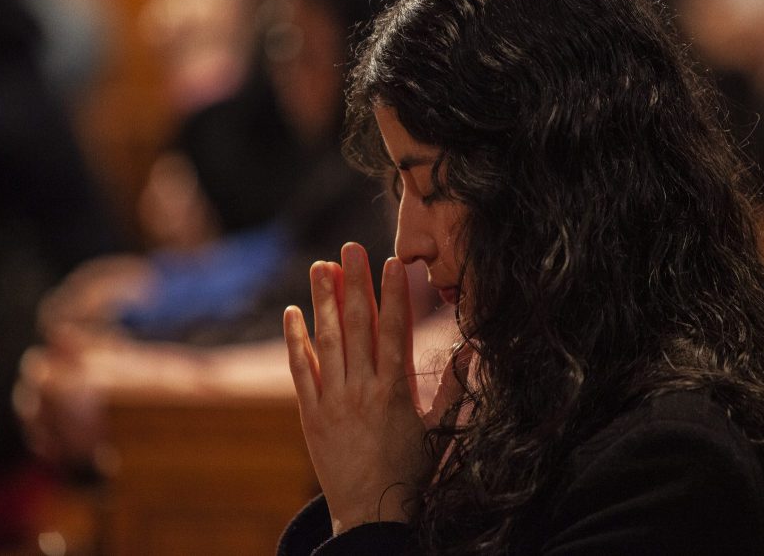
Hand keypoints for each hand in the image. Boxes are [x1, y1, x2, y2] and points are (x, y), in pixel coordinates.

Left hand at [284, 243, 429, 533]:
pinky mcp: (311, 414)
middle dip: (353, 283)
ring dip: (322, 301)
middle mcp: (362, 390)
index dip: (392, 295)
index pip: (394, 331)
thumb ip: (453, 388)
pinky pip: (301, 371)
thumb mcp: (439, 430)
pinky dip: (296, 341)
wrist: (371, 515)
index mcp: (396, 391)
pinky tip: (293, 312)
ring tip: (320, 265)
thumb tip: (471, 350)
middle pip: (356, 327)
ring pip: (326, 341)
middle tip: (349, 248)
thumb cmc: (411, 472)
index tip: (390, 263)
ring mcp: (333, 401)